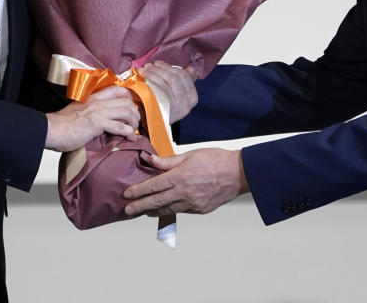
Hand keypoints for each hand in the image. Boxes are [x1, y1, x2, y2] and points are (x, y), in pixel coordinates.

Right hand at [44, 86, 139, 151]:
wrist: (51, 130)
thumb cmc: (62, 124)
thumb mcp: (79, 111)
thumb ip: (92, 111)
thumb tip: (104, 120)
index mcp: (93, 97)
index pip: (117, 90)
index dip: (129, 98)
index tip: (132, 108)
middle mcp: (98, 101)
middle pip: (126, 100)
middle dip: (135, 112)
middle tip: (135, 123)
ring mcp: (98, 111)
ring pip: (127, 111)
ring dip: (134, 122)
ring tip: (133, 131)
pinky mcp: (97, 123)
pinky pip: (120, 126)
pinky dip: (128, 133)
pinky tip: (129, 138)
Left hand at [122, 148, 248, 216]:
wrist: (239, 173)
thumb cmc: (216, 160)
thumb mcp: (190, 155)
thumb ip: (168, 161)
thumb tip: (150, 159)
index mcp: (180, 176)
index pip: (153, 185)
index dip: (138, 191)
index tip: (127, 194)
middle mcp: (185, 192)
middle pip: (157, 202)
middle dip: (140, 206)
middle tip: (127, 210)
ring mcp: (193, 203)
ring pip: (168, 209)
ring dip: (154, 211)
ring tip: (144, 211)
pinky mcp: (201, 209)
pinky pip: (182, 211)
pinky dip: (171, 209)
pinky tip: (166, 208)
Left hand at [140, 61, 197, 123]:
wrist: (153, 127)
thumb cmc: (163, 107)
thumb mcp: (177, 95)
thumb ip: (184, 82)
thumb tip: (190, 68)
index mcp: (192, 98)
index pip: (184, 76)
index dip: (170, 67)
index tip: (158, 63)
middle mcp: (187, 104)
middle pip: (176, 78)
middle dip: (161, 68)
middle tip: (148, 65)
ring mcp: (177, 108)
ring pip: (168, 82)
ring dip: (154, 72)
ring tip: (144, 69)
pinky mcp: (166, 110)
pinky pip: (160, 90)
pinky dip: (151, 80)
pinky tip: (142, 77)